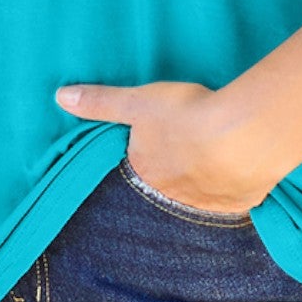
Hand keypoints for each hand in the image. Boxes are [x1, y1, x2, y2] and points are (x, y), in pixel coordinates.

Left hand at [55, 78, 274, 212]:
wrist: (242, 137)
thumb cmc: (186, 115)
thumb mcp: (137, 102)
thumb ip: (100, 102)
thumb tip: (59, 97)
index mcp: (146, 172)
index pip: (141, 169)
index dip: (150, 157)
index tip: (161, 146)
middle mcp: (172, 196)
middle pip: (170, 186)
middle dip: (177, 173)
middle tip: (191, 153)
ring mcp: (207, 203)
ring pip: (202, 196)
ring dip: (207, 181)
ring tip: (218, 160)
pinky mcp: (239, 204)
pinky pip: (233, 200)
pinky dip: (235, 188)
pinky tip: (242, 172)